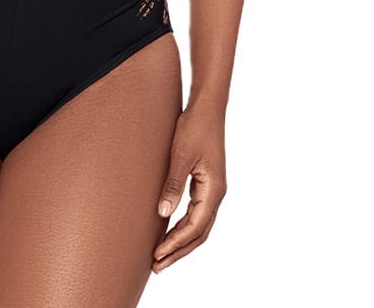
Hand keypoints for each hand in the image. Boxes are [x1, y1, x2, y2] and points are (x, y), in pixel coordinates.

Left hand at [152, 105, 226, 272]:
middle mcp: (216, 194)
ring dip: (180, 241)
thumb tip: (163, 213)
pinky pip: (196, 213)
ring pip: (198, 225)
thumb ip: (173, 184)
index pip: (195, 227)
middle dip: (178, 251)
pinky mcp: (205, 183)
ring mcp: (212, 189)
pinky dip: (183, 226)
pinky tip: (168, 230)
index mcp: (214, 190)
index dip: (176, 243)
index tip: (157, 254)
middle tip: (156, 265)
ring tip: (160, 254)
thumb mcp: (181, 155)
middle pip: (199, 233)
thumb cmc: (195, 127)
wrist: (207, 107)